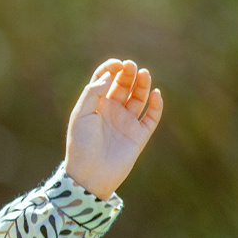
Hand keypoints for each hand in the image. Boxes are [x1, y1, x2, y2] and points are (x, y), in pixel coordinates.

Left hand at [64, 58, 161, 200]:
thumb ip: (93, 93)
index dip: (111, 69)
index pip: (105, 80)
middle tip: (131, 66)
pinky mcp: (139, 134)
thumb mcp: (81, 115)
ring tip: (143, 73)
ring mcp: (126, 122)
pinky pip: (152, 116)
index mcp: (95, 105)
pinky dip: (156, 104)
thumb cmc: (81, 145)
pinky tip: (156, 93)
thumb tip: (109, 76)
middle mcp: (111, 111)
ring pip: (138, 98)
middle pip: (123, 85)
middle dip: (127, 74)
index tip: (116, 64)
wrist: (90, 174)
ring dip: (142, 85)